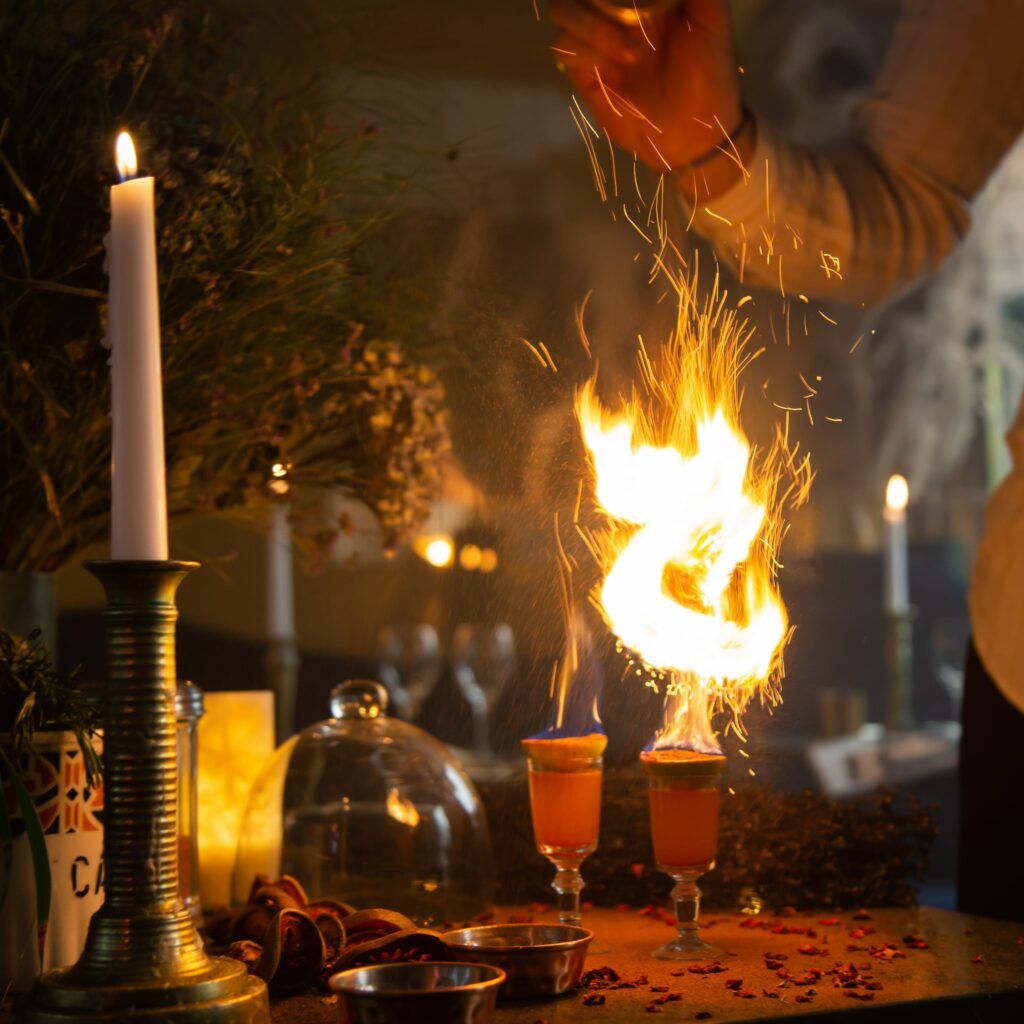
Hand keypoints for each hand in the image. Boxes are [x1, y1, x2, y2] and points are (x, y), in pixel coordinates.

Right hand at [550, 0, 747, 190]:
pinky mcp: (584, 74)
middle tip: (634, 22)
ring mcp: (596, 42)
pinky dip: (586, 52)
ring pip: (564, 11)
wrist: (695, 131)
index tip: (638, 6)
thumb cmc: (709, 75)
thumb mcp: (712, 20)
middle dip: (602, 2)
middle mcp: (614, 13)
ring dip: (592, 26)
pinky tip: (614, 68)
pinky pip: (565, 48)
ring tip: (631, 55)